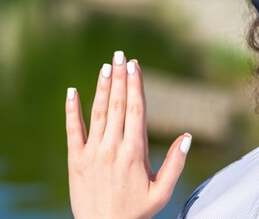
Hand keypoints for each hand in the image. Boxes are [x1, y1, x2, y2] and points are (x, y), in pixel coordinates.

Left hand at [66, 50, 191, 218]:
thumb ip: (175, 164)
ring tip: (105, 67)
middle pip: (118, 105)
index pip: (136, 110)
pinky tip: (72, 91)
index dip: (135, 85)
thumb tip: (186, 136)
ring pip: (98, 113)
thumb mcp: (162, 192)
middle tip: (120, 56)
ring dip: (102, 88)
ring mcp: (92, 153)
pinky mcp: (76, 160)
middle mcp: (113, 148)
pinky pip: (73, 130)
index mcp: (135, 152)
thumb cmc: (136, 213)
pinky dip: (72, 110)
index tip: (134, 65)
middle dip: (120, 78)